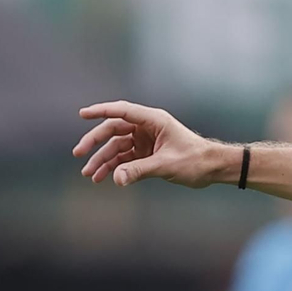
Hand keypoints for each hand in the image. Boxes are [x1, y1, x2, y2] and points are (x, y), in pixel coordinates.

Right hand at [74, 101, 229, 186]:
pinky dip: (115, 168)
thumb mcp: (166, 165)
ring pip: (117, 147)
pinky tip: (103, 178)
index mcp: (154, 120)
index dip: (101, 111)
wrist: (213, 169)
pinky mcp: (146, 154)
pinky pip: (125, 159)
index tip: (82, 114)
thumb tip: (116, 179)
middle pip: (114, 130)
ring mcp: (145, 140)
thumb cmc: (196, 160)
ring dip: (103, 160)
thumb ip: (140, 171)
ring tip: (89, 175)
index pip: (122, 111)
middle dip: (95, 142)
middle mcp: (147, 127)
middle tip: (79, 154)